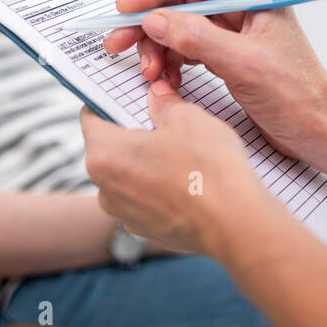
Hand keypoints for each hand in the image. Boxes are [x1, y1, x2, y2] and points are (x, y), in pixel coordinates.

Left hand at [79, 81, 282, 259]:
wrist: (236, 224)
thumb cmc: (208, 169)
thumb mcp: (187, 118)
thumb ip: (164, 103)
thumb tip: (157, 95)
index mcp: (104, 154)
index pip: (91, 117)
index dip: (108, 101)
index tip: (125, 95)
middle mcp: (105, 189)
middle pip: (110, 148)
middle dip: (132, 132)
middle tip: (162, 120)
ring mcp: (125, 214)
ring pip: (128, 175)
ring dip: (147, 162)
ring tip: (181, 152)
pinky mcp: (147, 230)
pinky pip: (146, 199)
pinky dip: (160, 187)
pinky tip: (188, 180)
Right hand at [103, 0, 326, 174]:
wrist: (322, 134)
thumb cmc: (300, 98)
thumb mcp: (244, 66)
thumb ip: (197, 38)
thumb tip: (155, 19)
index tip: (129, 8)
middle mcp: (243, 4)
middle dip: (149, 20)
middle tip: (118, 43)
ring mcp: (233, 30)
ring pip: (178, 23)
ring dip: (156, 46)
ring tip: (150, 73)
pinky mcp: (226, 54)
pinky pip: (185, 48)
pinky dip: (170, 63)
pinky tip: (165, 82)